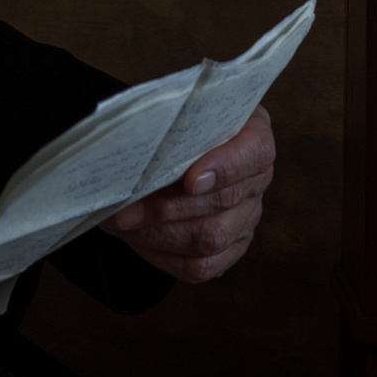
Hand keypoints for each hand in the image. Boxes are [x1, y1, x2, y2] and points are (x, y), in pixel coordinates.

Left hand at [104, 106, 274, 284]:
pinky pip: (201, 267)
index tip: (190, 180)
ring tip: (120, 223)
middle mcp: (257, 179)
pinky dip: (162, 255)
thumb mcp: (181, 109)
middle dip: (167, 209)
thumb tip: (135, 147)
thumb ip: (172, 123)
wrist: (178, 146)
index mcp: (254, 135)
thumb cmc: (180, 123)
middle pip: (222, 203)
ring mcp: (247, 217)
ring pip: (210, 240)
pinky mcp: (230, 248)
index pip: (254, 152)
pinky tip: (135, 239)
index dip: (225, 168)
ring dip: (157, 235)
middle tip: (124, 210)